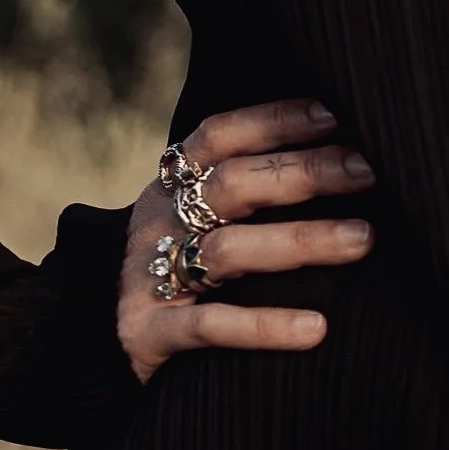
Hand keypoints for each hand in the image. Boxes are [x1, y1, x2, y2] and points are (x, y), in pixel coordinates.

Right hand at [117, 98, 376, 385]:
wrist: (80, 336)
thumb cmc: (163, 263)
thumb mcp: (184, 214)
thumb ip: (239, 187)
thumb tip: (335, 155)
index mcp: (172, 184)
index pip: (221, 135)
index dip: (274, 119)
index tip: (334, 113)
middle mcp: (161, 221)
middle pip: (233, 185)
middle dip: (304, 172)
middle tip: (368, 171)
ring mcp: (152, 276)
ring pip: (229, 251)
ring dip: (300, 240)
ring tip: (363, 239)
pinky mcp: (150, 334)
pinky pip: (211, 327)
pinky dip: (264, 327)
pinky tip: (316, 329)